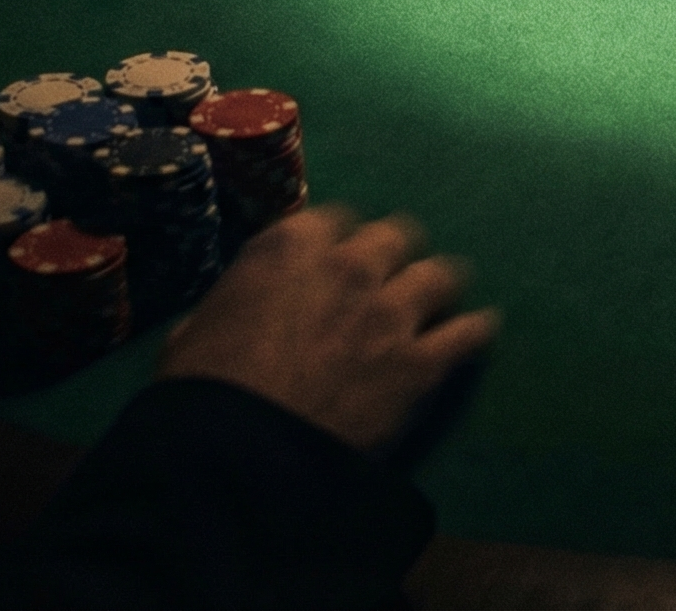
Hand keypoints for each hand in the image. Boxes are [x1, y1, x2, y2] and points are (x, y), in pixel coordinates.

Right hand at [158, 207, 500, 453]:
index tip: (337, 261)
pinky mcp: (422, 363)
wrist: (238, 455)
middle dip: (392, 256)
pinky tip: (481, 330)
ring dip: (436, 286)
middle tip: (389, 278)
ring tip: (438, 299)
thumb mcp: (194, 332)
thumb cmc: (202, 393)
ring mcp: (392, 311)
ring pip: (439, 274)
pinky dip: (476, 330)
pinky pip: (468, 333)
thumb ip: (231, 304)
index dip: (338, 242)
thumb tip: (233, 310)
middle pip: (395, 237)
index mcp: (289, 248)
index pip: (334, 219)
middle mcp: (349, 265)